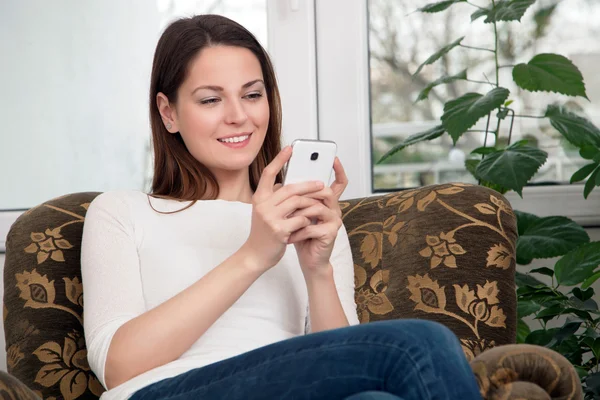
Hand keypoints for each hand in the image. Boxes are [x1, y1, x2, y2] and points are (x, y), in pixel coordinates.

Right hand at [241, 146, 324, 272]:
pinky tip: (312, 220)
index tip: (291, 148)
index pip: (268, 173)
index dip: (279, 159)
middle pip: (289, 188)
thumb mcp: (265, 211)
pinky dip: (308, 218)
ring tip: (320, 201)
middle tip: (320, 183)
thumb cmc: (263, 233)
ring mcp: (270, 218)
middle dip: (308, 185)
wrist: (255, 255)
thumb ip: (274, 197)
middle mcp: (263, 205)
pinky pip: (300, 219)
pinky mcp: (279, 230)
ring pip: (297, 202)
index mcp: (259, 198)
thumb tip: (289, 183)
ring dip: (311, 202)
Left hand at [287, 157, 348, 275]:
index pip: (339, 182)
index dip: (339, 170)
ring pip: (316, 207)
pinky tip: (289, 236)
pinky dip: (297, 231)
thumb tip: (282, 180)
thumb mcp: (295, 212)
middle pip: (325, 191)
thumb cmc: (301, 234)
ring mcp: (334, 221)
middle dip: (306, 191)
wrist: (309, 259)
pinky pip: (311, 226)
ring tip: (285, 219)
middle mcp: (334, 209)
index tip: (333, 157)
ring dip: (298, 213)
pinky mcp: (331, 233)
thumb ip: (294, 197)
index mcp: (327, 202)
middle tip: (289, 194)